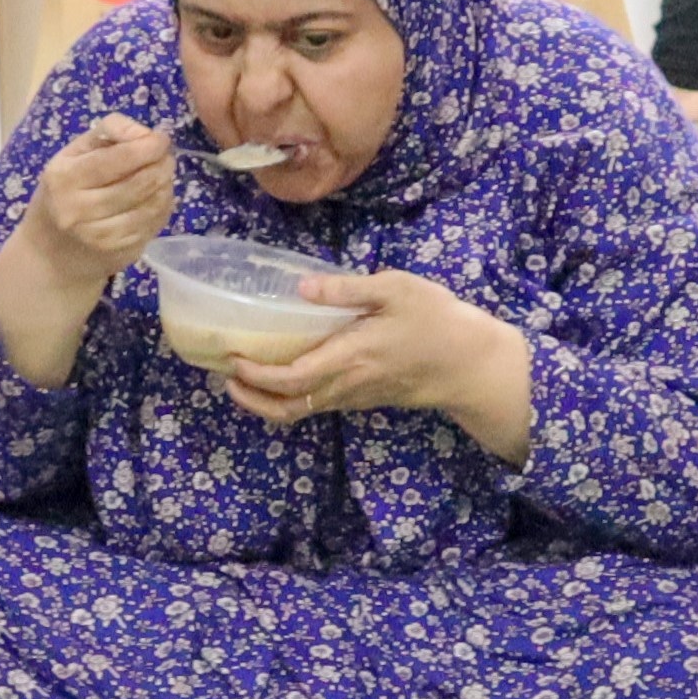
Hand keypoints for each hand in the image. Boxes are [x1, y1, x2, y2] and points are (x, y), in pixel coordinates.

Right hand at [8, 116, 181, 286]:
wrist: (49, 254)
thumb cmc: (64, 193)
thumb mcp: (73, 155)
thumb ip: (108, 133)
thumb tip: (146, 134)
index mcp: (65, 178)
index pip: (117, 159)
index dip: (147, 146)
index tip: (161, 139)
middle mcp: (79, 209)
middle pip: (140, 182)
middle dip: (161, 165)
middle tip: (166, 157)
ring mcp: (100, 236)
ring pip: (152, 205)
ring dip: (166, 186)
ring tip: (163, 176)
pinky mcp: (118, 252)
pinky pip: (154, 224)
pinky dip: (163, 208)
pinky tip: (156, 199)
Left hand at [211, 269, 525, 435]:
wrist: (473, 364)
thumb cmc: (438, 321)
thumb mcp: (396, 289)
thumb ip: (347, 289)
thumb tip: (301, 288)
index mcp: (349, 357)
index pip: (289, 378)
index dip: (254, 375)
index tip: (231, 358)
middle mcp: (346, 385)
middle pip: (286, 407)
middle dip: (249, 396)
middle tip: (224, 374)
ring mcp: (355, 396)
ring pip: (301, 410)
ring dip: (267, 399)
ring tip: (244, 375)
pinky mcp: (364, 397)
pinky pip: (318, 403)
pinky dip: (292, 394)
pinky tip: (285, 369)